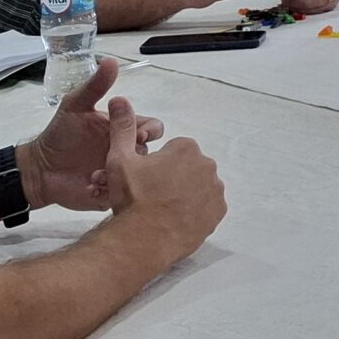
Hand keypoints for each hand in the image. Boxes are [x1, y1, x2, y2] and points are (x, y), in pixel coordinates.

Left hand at [21, 57, 162, 210]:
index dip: (150, 129)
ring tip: (104, 171)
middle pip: (152, 153)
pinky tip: (94, 184)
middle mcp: (127, 152)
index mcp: (124, 130)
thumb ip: (95, 86)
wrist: (40, 167)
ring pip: (139, 176)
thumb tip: (111, 61)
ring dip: (126, 172)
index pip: (153, 128)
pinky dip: (112, 190)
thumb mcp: (75, 105)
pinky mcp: (112, 194)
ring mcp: (122, 175)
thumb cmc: (60, 134)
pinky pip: (123, 195)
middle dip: (143, 153)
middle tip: (126, 153)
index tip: (138, 132)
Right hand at [104, 101, 225, 261]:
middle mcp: (207, 165)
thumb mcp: (120, 159)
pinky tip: (177, 220)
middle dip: (174, 178)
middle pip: (188, 168)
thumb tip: (120, 99)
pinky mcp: (218, 213)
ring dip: (186, 194)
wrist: (143, 239)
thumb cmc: (132, 197)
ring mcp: (216, 190)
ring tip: (164, 210)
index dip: (157, 165)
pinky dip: (196, 212)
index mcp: (186, 148)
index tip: (145, 179)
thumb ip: (122, 127)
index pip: (174, 151)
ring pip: (199, 187)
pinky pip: (208, 207)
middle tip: (153, 196)